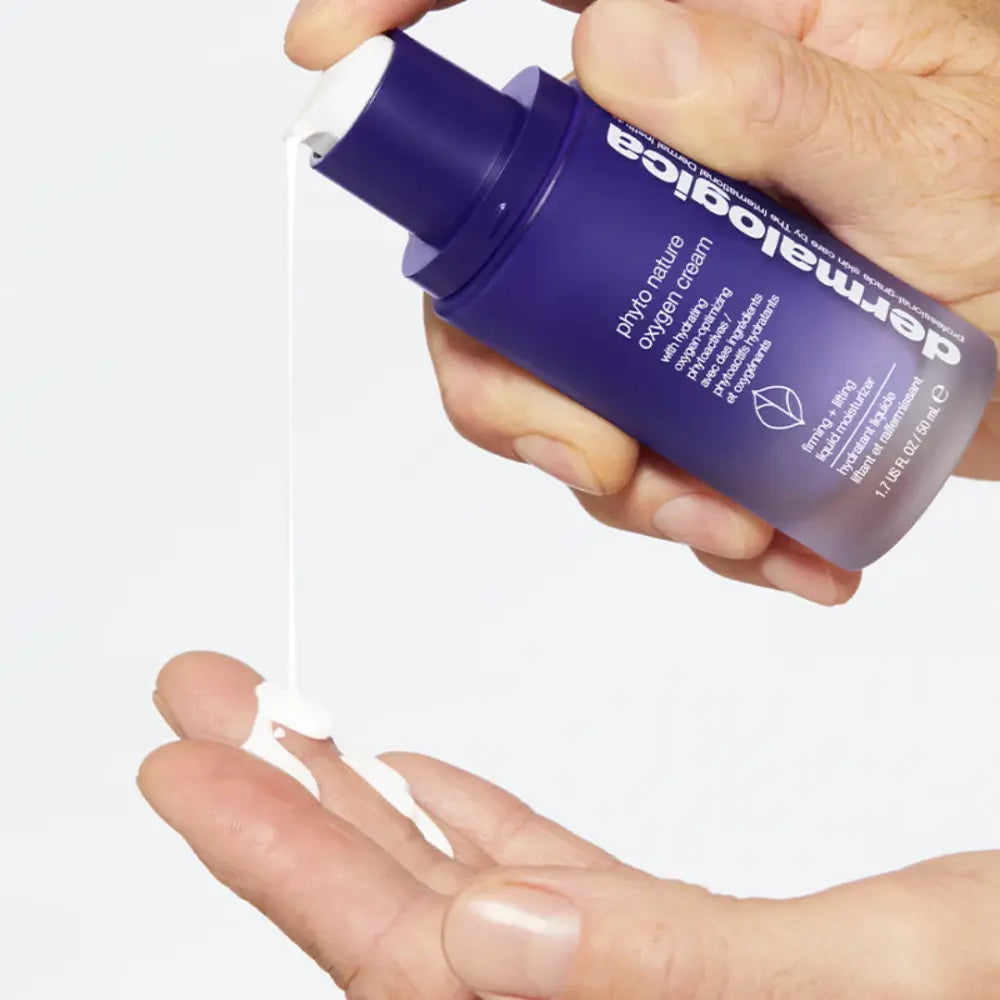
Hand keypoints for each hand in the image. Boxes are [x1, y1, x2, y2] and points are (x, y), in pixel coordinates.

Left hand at [141, 651, 999, 998]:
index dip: (283, 859)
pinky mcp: (690, 957)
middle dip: (289, 799)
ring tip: (287, 719)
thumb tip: (486, 940)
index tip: (190, 765)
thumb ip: (677, 969)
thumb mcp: (890, 979)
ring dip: (367, 796)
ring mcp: (644, 988)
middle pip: (405, 922)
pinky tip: (423, 783)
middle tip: (205, 705)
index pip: (409, 963)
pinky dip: (478, 826)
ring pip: (464, 893)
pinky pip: (554, 890)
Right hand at [284, 0, 999, 604]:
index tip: (323, 62)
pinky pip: (624, 456)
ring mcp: (657, 285)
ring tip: (723, 519)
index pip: (523, 3)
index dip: (400, 13)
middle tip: (594, 458)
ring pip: (542, 383)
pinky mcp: (681, 374)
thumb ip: (779, 100)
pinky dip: (678, 518)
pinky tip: (771, 544)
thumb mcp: (925, 154)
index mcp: (705, 64)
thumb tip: (616, 38)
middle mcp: (655, 176)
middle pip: (492, 265)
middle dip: (510, 386)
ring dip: (604, 479)